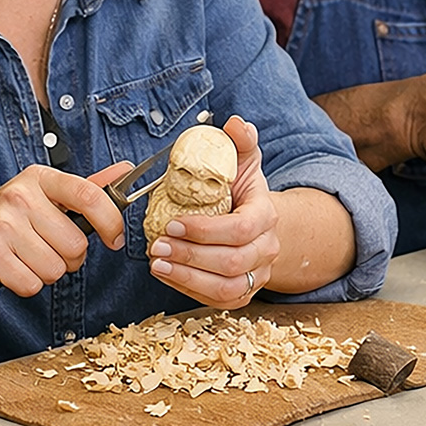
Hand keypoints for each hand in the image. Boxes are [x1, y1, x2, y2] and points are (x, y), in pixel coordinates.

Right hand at [0, 162, 128, 296]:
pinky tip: (18, 267)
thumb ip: (87, 187)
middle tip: (54, 248)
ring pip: (56, 268)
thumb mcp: (47, 193)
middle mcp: (20, 198)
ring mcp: (3, 226)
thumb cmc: (13, 215)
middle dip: (72, 256)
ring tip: (33, 256)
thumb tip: (125, 171)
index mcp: (40, 178)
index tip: (114, 238)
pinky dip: (30, 283)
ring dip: (50, 271)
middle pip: (76, 243)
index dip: (110, 221)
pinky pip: (33, 284)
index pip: (89, 196)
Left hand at [147, 116, 280, 307]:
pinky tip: (166, 274)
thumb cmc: (242, 190)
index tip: (172, 222)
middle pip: (231, 262)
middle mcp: (268, 248)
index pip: (241, 229)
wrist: (258, 221)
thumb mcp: (243, 160)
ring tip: (157, 263)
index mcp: (266, 215)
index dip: (206, 230)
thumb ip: (240, 140)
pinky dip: (189, 290)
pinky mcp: (244, 292)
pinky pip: (219, 301)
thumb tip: (235, 124)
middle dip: (190, 255)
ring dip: (187, 277)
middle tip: (157, 245)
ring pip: (226, 287)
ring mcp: (258, 274)